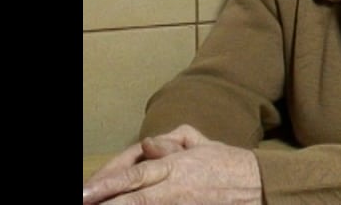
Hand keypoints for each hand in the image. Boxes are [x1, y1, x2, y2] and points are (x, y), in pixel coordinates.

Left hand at [82, 124, 261, 203]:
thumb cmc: (226, 163)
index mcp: (176, 167)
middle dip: (105, 203)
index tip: (84, 191)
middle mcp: (175, 190)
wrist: (258, 188)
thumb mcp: (199, 143)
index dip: (107, 184)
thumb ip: (170, 142)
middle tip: (82, 202)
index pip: (136, 174)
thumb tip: (146, 145)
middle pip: (133, 200)